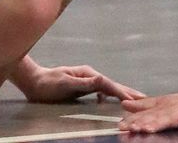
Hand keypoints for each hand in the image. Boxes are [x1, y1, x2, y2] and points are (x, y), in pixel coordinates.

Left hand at [23, 64, 144, 103]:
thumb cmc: (47, 84)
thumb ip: (83, 83)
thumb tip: (101, 80)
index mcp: (87, 74)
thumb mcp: (65, 83)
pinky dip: (110, 96)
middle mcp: (89, 76)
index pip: (108, 84)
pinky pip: (101, 92)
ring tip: (135, 100)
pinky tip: (112, 102)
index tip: (134, 100)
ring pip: (108, 89)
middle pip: (112, 85)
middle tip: (144, 98)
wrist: (33, 81)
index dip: (121, 92)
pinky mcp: (82, 88)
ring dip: (122, 94)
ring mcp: (86, 81)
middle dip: (128, 91)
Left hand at [119, 87, 177, 133]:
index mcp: (162, 109)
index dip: (133, 121)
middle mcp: (172, 111)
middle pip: (155, 118)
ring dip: (160, 124)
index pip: (145, 116)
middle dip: (142, 123)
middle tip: (130, 128)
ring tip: (148, 129)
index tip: (121, 126)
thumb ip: (144, 105)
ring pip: (172, 120)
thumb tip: (124, 104)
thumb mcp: (162, 103)